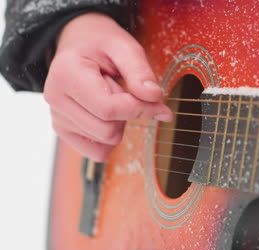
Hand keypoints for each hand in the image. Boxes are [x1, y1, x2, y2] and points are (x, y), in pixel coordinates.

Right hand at [44, 13, 171, 161]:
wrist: (79, 43)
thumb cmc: (101, 43)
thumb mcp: (124, 46)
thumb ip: (140, 71)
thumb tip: (154, 96)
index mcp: (66, 75)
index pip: (109, 109)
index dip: (141, 109)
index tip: (158, 102)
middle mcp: (55, 99)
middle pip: (108, 131)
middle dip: (129, 114)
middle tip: (126, 91)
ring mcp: (58, 118)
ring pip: (105, 142)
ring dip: (120, 123)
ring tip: (113, 97)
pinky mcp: (65, 131)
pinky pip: (97, 152)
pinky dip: (111, 138)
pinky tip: (109, 115)